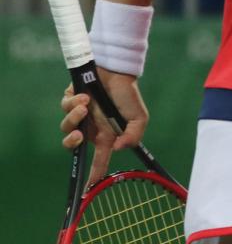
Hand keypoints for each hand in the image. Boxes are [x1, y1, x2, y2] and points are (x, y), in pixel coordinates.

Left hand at [59, 70, 148, 186]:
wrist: (118, 71)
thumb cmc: (128, 95)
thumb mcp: (139, 118)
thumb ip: (133, 136)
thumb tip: (116, 149)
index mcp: (105, 135)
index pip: (99, 160)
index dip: (94, 175)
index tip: (89, 188)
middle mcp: (90, 128)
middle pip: (72, 144)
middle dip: (72, 142)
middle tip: (79, 135)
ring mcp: (79, 115)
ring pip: (66, 126)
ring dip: (74, 117)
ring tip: (86, 105)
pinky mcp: (70, 101)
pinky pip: (65, 107)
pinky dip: (73, 103)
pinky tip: (85, 96)